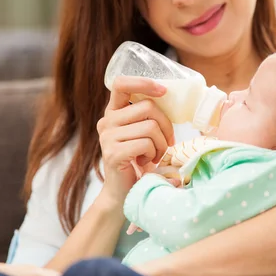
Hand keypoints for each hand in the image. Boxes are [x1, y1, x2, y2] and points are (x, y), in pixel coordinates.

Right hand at [97, 76, 174, 204]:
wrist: (122, 193)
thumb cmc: (138, 161)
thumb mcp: (142, 133)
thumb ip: (147, 116)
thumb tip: (169, 97)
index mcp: (113, 112)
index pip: (121, 83)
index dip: (143, 82)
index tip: (163, 91)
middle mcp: (107, 122)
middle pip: (147, 107)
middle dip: (166, 125)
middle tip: (167, 142)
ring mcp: (108, 137)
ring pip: (150, 127)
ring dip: (162, 144)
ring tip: (155, 155)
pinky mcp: (113, 153)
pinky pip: (145, 144)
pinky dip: (154, 154)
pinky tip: (147, 162)